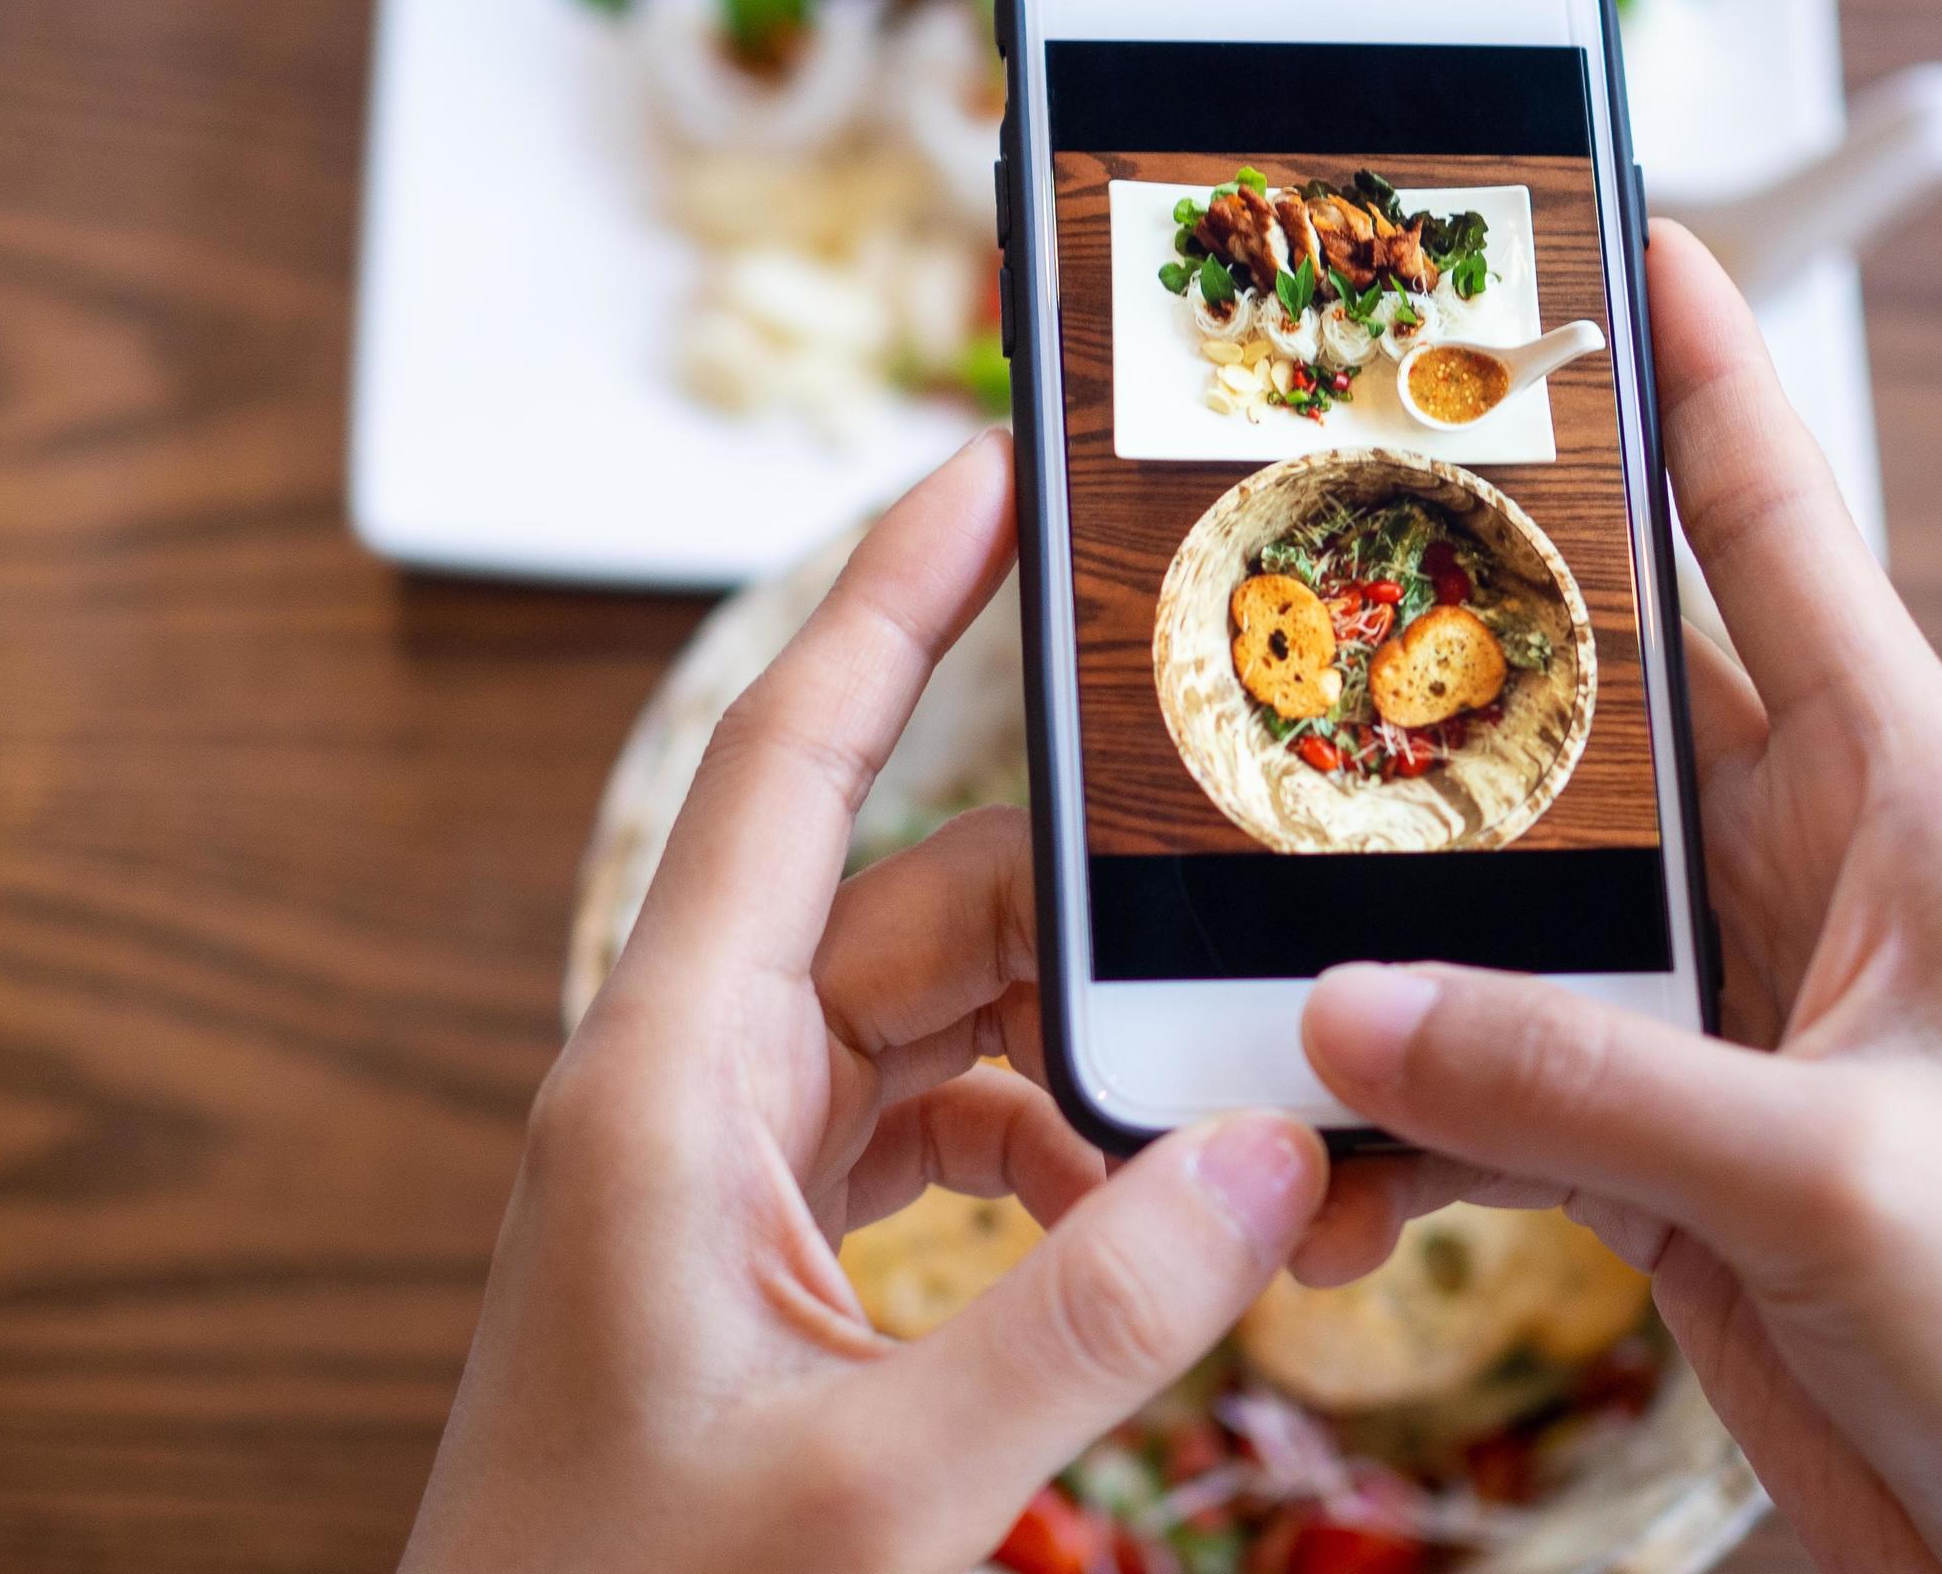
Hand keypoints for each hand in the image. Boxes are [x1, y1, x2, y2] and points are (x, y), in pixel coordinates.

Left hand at [401, 432, 1328, 1573]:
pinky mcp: (772, 1250)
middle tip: (1264, 882)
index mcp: (665, 1083)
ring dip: (1093, 1056)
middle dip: (1094, 908)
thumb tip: (1276, 1154)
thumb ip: (1093, 1314)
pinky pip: (941, 1133)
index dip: (888, 600)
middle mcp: (691, 1090)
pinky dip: (1057, 1155)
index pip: (788, 768)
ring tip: (1245, 1112)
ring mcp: (730, 1170)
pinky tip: (1149, 1223)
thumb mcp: (881, 1486)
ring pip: (944, 1024)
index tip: (992, 469)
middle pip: (917, 907)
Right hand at [1297, 222, 1941, 1573]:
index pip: (1778, 529)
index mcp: (1910, 801)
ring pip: (1522, 874)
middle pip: (1603, 691)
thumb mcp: (1834, 1176)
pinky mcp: (1661, 1124)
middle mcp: (1810, 871)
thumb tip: (1341, 1014)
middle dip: (1466, 615)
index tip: (1609, 230)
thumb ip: (1577, 1084)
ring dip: (1403, 872)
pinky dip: (1405, 1072)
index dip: (1695, 372)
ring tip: (1257, 824)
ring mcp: (1726, 998)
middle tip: (1310, 520)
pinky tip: (1322, 1098)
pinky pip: (1497, 1045)